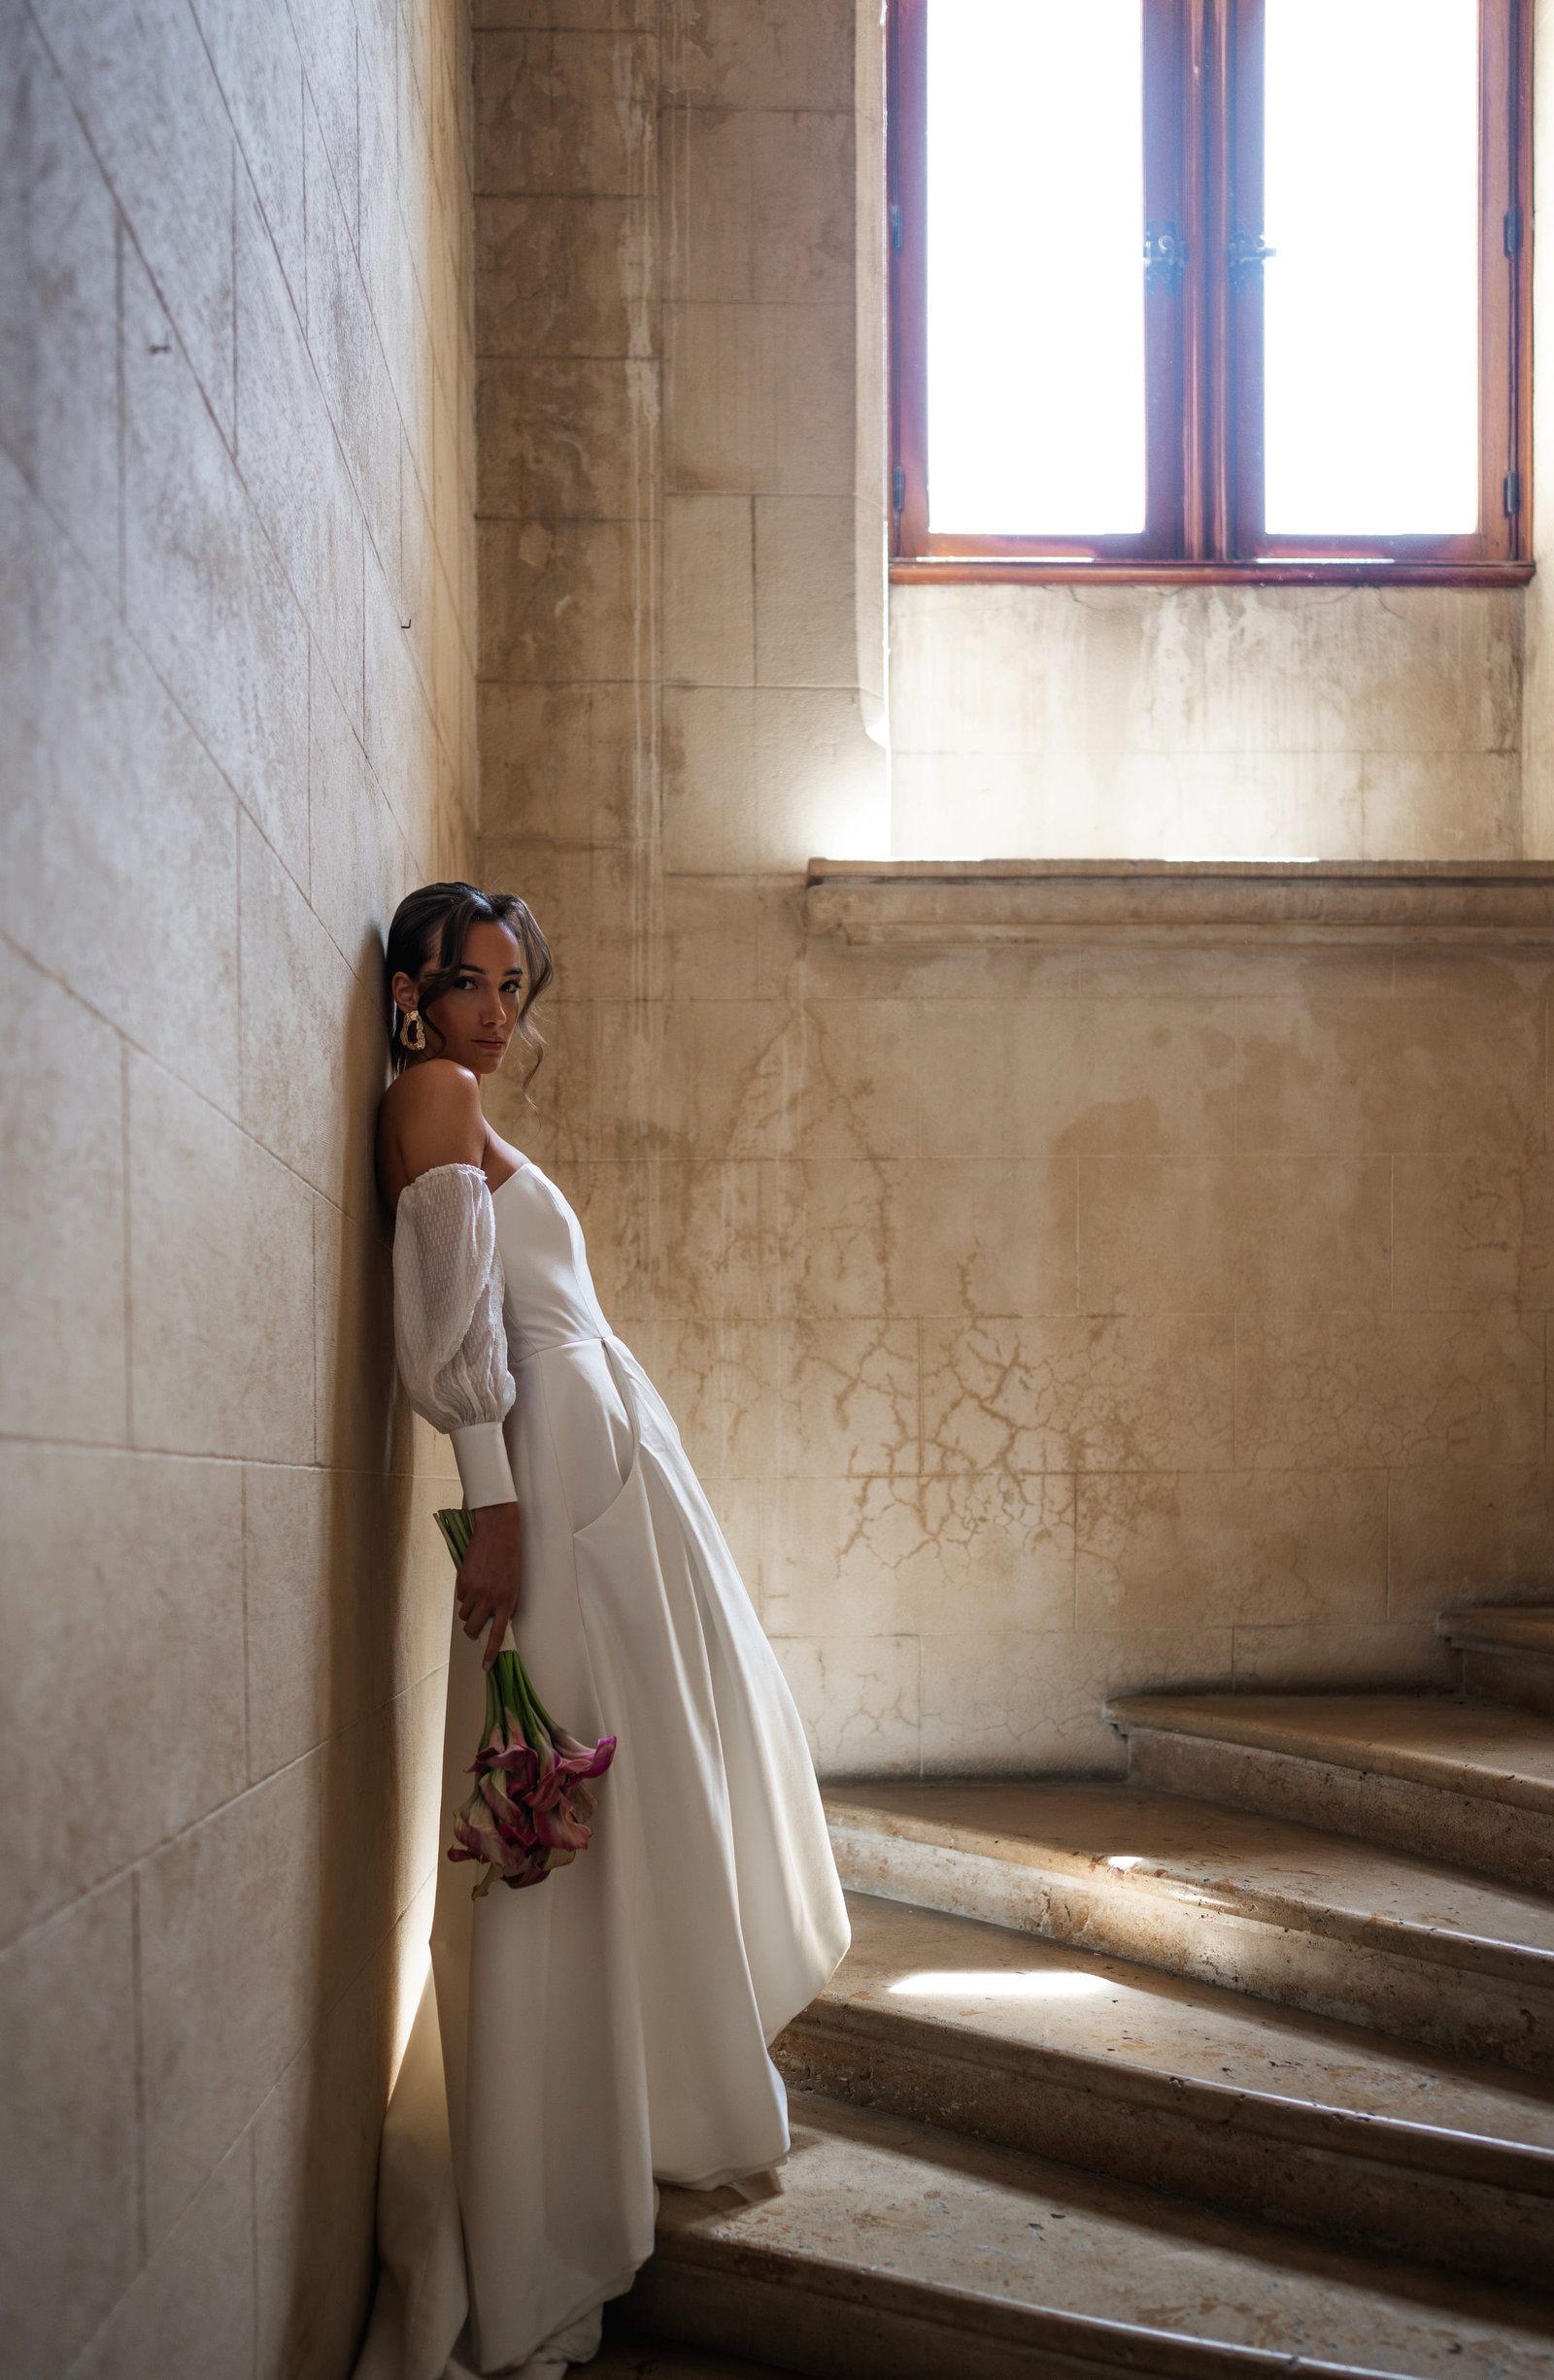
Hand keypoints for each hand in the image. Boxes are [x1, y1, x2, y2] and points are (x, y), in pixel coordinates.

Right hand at [454, 1503, 522, 1669]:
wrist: (497, 1531)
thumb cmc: (511, 1556)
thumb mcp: (515, 1583)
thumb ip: (506, 1603)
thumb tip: (496, 1620)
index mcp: (507, 1600)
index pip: (496, 1634)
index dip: (490, 1653)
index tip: (485, 1667)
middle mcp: (489, 1598)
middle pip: (472, 1629)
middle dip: (472, 1630)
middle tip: (476, 1625)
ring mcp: (474, 1590)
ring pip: (464, 1615)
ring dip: (469, 1611)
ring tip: (478, 1596)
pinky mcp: (462, 1580)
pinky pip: (460, 1598)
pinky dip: (465, 1595)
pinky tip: (473, 1581)